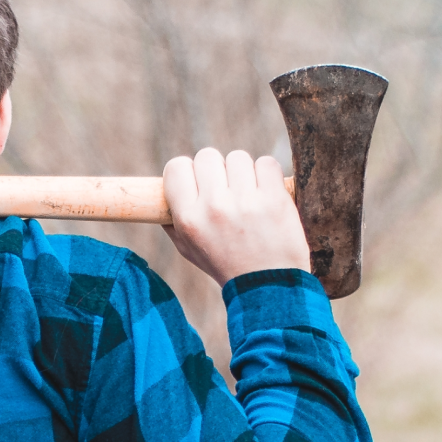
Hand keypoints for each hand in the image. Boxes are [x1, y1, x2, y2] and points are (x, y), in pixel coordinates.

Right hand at [163, 148, 309, 287]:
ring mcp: (245, 201)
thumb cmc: (225, 265)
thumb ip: (174, 219)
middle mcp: (213, 207)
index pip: (176, 167)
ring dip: (243, 172)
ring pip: (238, 157)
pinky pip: (266, 163)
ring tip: (248, 194)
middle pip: (207, 156)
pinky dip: (267, 174)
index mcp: (188, 219)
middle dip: (217, 169)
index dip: (188, 170)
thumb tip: (168, 191)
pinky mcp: (274, 198)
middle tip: (226, 188)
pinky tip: (266, 193)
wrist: (267, 285)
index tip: (198, 180)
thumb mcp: (187, 249)